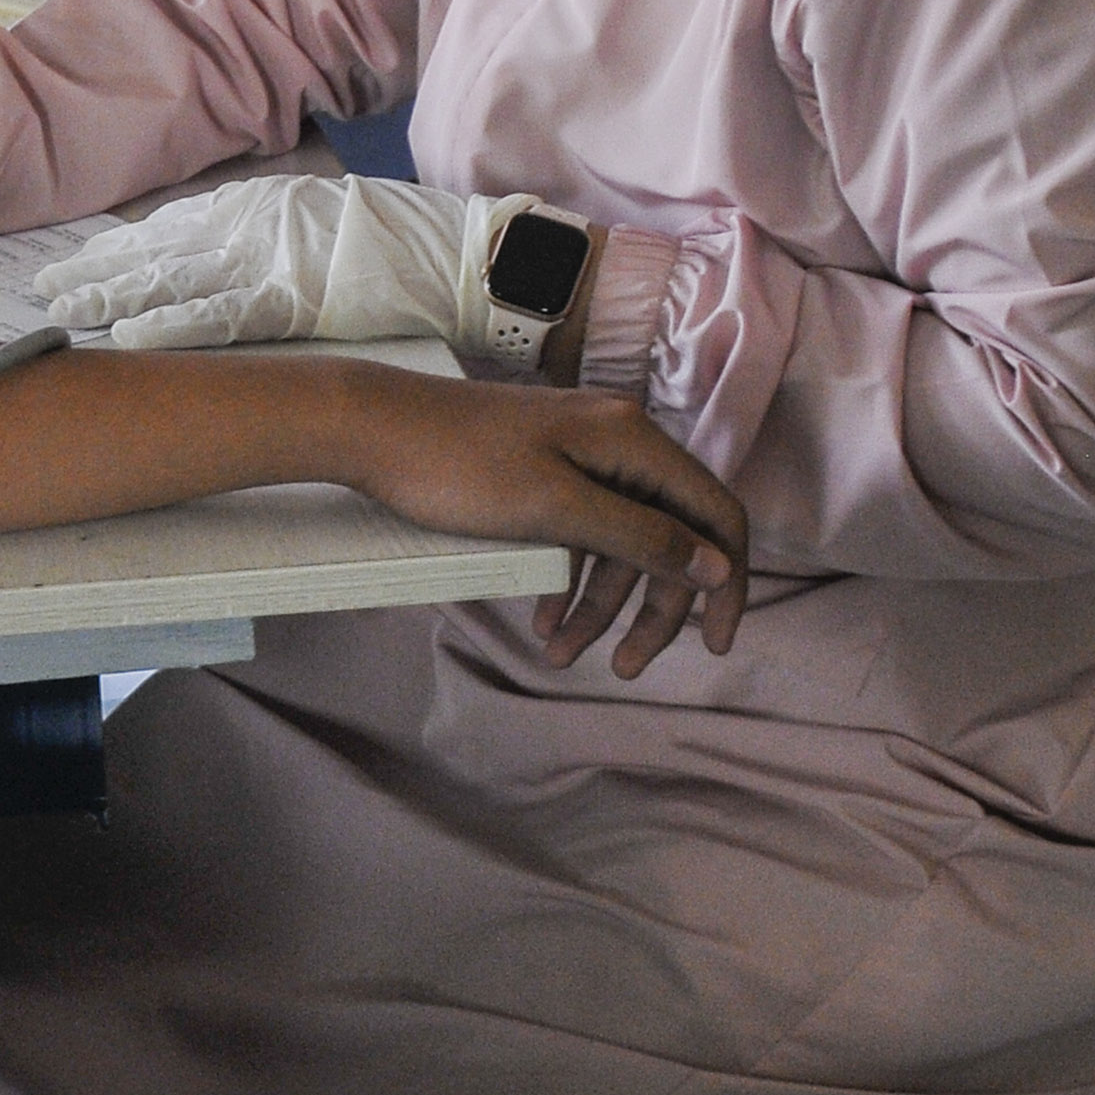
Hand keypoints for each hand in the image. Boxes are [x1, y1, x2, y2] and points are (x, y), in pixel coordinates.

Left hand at [34, 175, 527, 351]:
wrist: (463, 253)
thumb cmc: (399, 242)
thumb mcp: (319, 221)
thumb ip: (267, 234)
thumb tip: (216, 249)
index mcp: (259, 204)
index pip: (171, 228)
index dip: (119, 248)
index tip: (74, 262)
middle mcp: (253, 223)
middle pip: (157, 250)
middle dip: (97, 271)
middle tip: (41, 289)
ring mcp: (272, 258)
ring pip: (174, 280)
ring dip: (114, 298)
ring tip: (63, 312)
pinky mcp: (296, 296)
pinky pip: (221, 316)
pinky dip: (171, 327)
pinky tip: (128, 339)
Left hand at [336, 373, 747, 677]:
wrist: (368, 427)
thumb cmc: (458, 467)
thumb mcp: (556, 509)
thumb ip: (641, 537)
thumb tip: (716, 566)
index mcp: (633, 440)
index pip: (716, 514)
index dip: (726, 582)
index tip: (716, 645)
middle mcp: (617, 440)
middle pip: (669, 535)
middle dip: (652, 607)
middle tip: (628, 668)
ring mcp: (578, 453)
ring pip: (617, 541)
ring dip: (600, 604)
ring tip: (560, 654)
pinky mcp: (542, 468)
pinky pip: (578, 530)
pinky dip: (568, 578)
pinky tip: (542, 621)